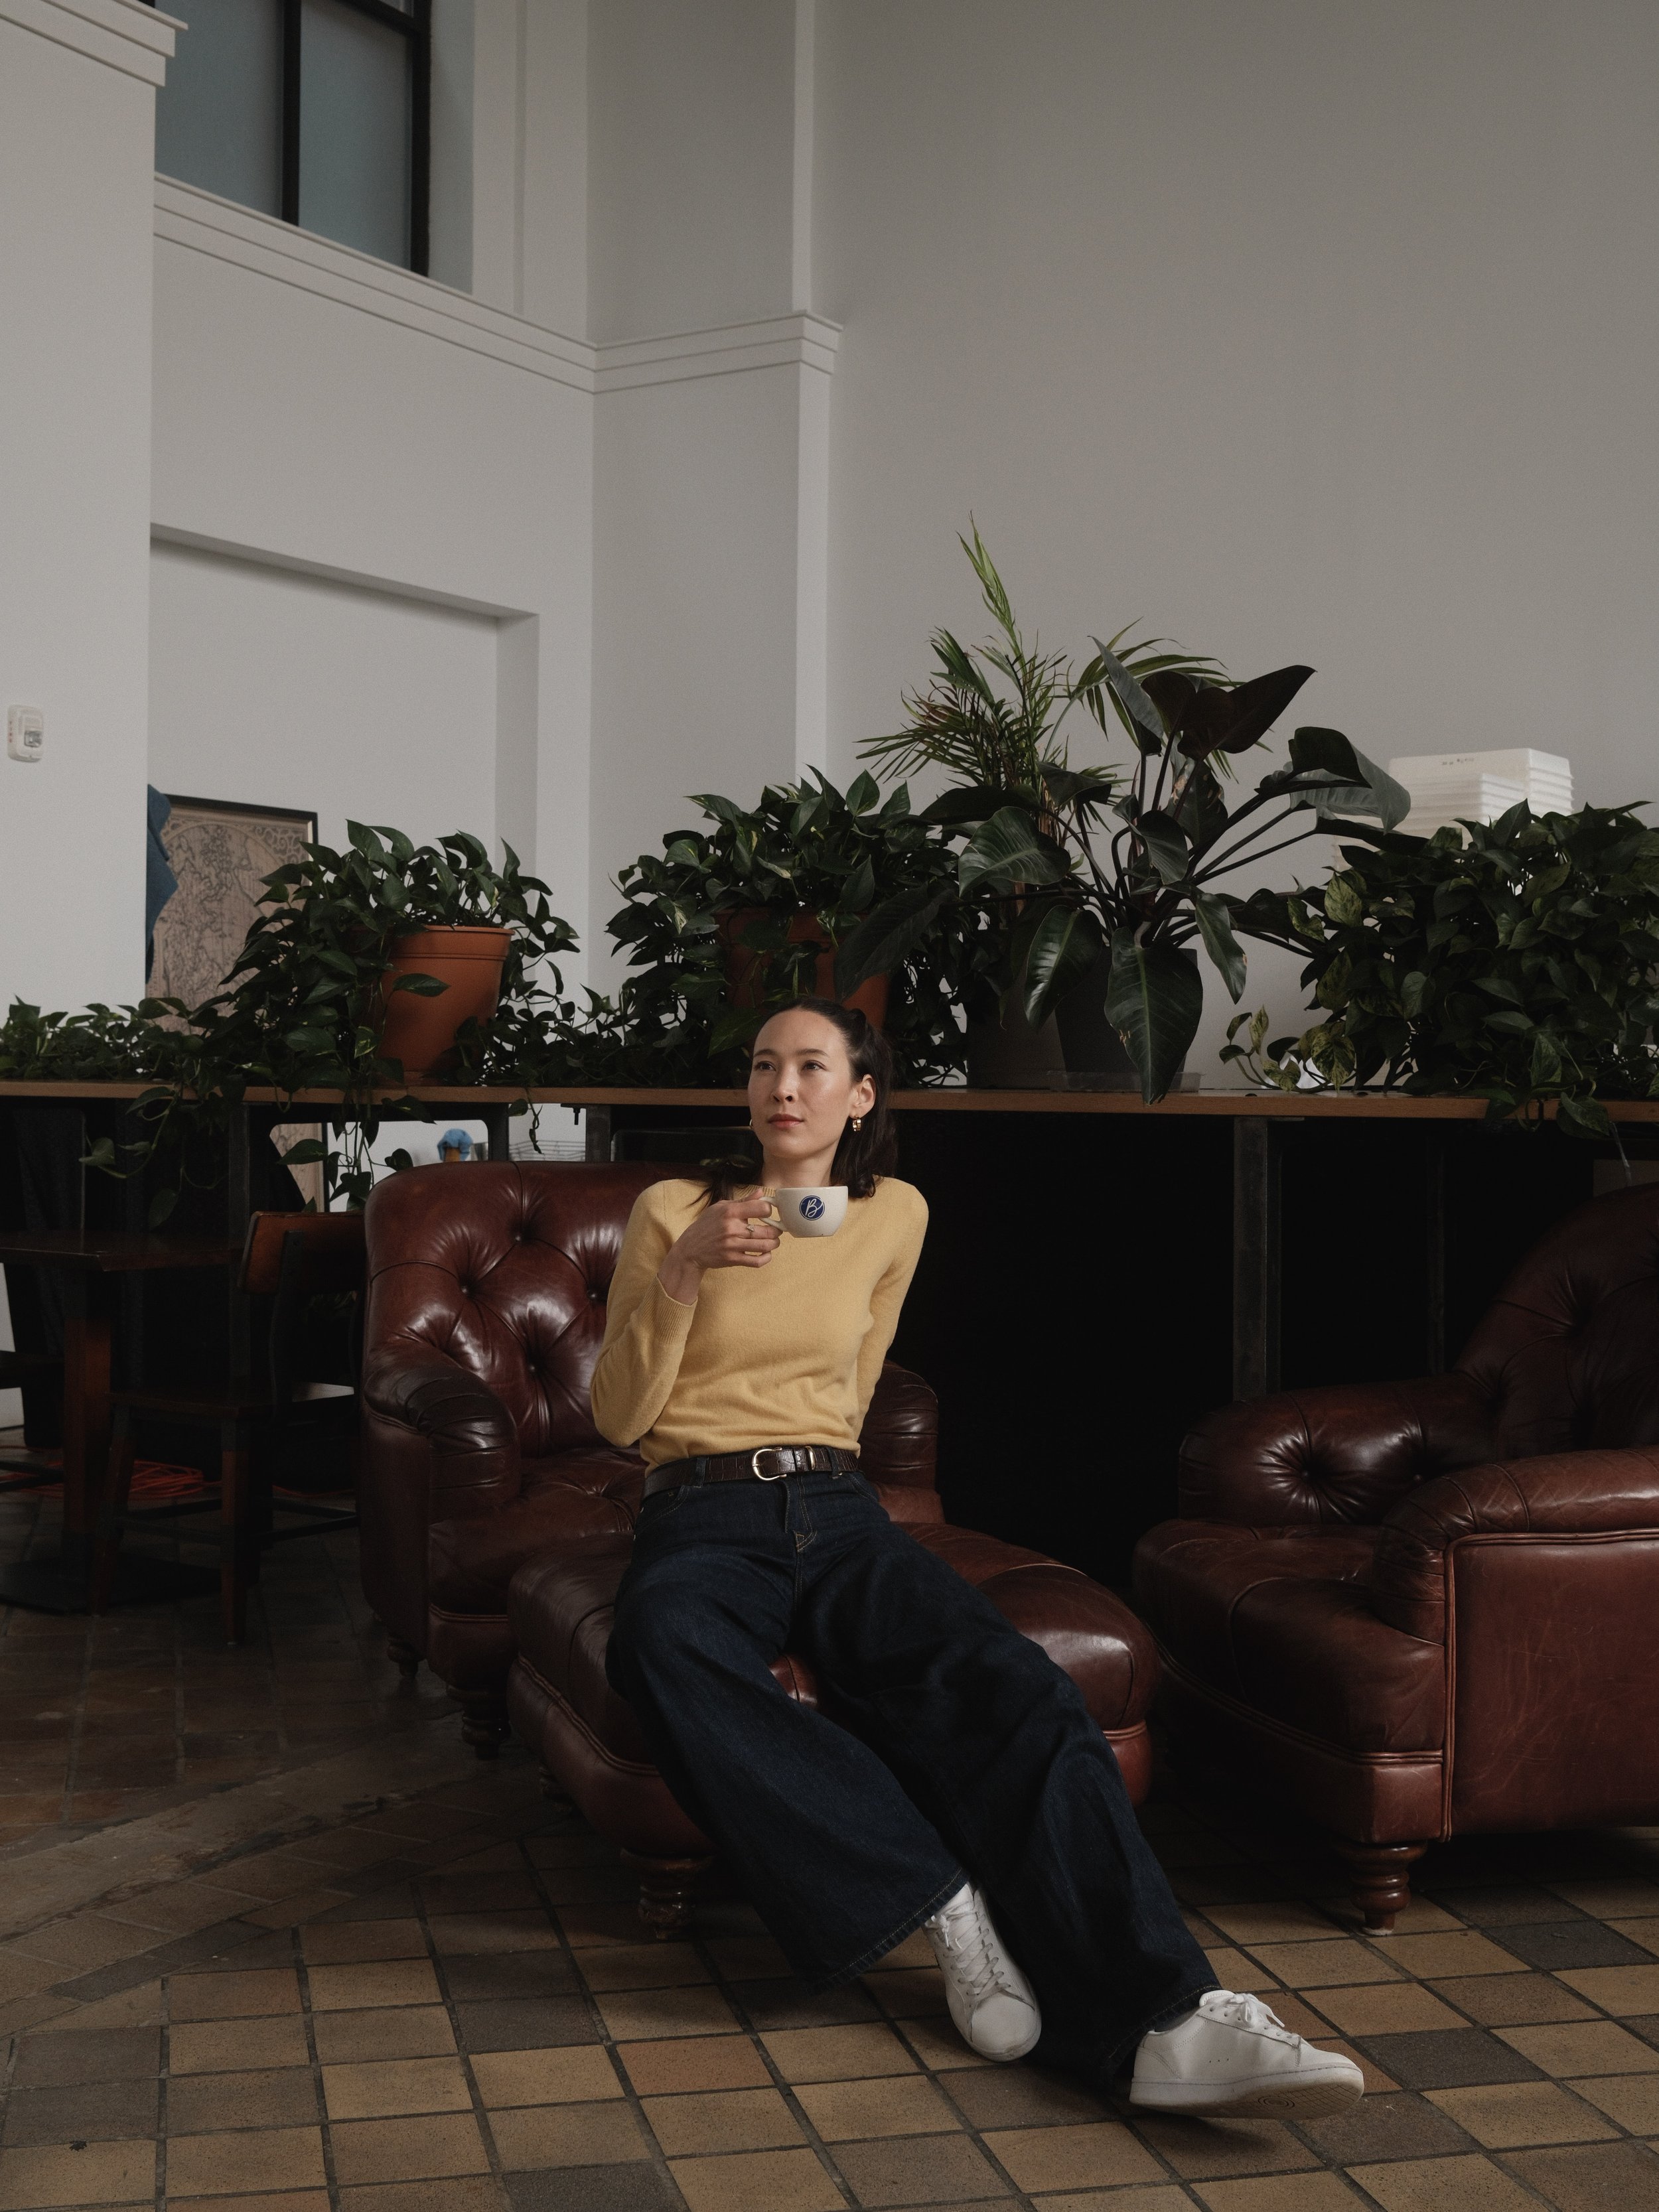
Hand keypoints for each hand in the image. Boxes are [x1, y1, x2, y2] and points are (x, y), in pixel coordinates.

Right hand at [657, 1195, 779, 1303]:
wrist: (691, 1248)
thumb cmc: (707, 1225)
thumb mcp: (720, 1207)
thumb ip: (743, 1201)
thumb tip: (761, 1192)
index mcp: (730, 1212)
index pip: (761, 1208)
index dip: (769, 1210)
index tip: (767, 1213)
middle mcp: (732, 1228)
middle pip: (768, 1230)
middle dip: (777, 1230)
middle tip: (777, 1230)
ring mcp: (732, 1245)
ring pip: (765, 1246)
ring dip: (774, 1244)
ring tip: (773, 1241)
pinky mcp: (732, 1259)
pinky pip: (756, 1261)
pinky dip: (766, 1258)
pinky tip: (766, 1253)